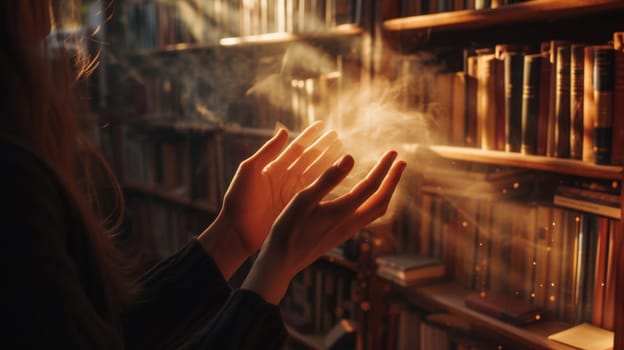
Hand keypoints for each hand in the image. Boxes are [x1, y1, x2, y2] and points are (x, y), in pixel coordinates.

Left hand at [198, 121, 341, 277]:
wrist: (236, 234)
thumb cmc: (238, 202)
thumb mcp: (250, 172)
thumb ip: (267, 152)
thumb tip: (284, 131)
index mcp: (273, 168)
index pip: (296, 148)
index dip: (310, 136)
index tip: (322, 124)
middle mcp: (285, 179)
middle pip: (309, 159)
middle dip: (323, 147)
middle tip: (338, 136)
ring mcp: (292, 194)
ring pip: (315, 174)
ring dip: (329, 163)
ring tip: (343, 152)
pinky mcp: (297, 209)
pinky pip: (316, 194)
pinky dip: (327, 186)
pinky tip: (339, 180)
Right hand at [242, 151, 405, 303]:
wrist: (281, 263)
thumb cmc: (287, 229)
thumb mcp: (303, 199)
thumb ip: (327, 179)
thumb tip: (350, 158)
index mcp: (342, 211)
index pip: (371, 186)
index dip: (384, 168)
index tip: (393, 153)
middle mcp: (349, 223)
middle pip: (381, 200)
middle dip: (393, 180)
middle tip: (401, 163)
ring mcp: (346, 232)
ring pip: (376, 212)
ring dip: (386, 192)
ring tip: (389, 178)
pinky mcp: (340, 237)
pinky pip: (367, 218)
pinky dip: (374, 202)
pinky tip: (366, 198)